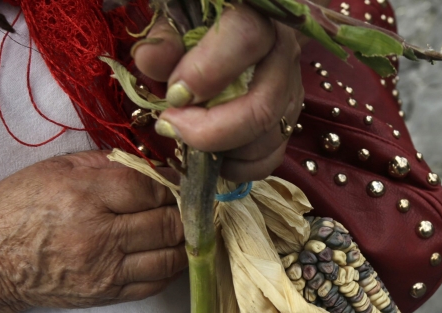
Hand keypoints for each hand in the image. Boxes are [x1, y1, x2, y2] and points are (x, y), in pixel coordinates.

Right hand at [0, 151, 186, 310]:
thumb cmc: (19, 207)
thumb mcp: (57, 169)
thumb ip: (111, 164)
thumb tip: (158, 166)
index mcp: (84, 196)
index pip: (151, 190)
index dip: (173, 184)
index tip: (179, 181)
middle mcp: (98, 236)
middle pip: (169, 224)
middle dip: (185, 211)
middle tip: (188, 203)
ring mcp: (104, 271)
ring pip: (171, 257)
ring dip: (184, 241)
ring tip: (182, 227)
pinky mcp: (107, 295)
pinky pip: (156, 283)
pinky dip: (170, 266)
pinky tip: (166, 250)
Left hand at [133, 3, 304, 182]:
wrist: (228, 33)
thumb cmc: (199, 24)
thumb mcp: (176, 20)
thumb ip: (164, 39)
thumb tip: (150, 61)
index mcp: (258, 16)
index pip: (247, 38)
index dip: (208, 71)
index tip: (174, 94)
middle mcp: (284, 52)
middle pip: (263, 104)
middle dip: (213, 129)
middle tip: (172, 126)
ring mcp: (291, 89)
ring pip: (269, 136)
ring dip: (223, 150)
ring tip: (187, 138)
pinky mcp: (287, 118)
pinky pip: (272, 156)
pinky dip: (240, 166)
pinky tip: (213, 156)